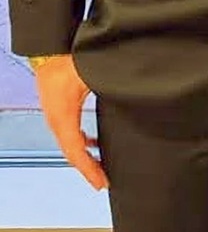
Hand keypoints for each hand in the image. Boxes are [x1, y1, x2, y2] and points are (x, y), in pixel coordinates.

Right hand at [34, 55, 108, 189]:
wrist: (50, 48)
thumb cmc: (70, 59)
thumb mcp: (92, 75)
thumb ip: (111, 88)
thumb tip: (133, 93)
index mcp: (64, 116)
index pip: (76, 151)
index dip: (89, 169)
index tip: (102, 182)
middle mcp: (56, 120)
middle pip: (72, 153)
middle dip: (88, 169)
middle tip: (104, 182)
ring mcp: (55, 115)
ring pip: (69, 144)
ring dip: (84, 157)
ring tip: (100, 168)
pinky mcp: (58, 109)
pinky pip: (69, 133)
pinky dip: (81, 143)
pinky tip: (93, 143)